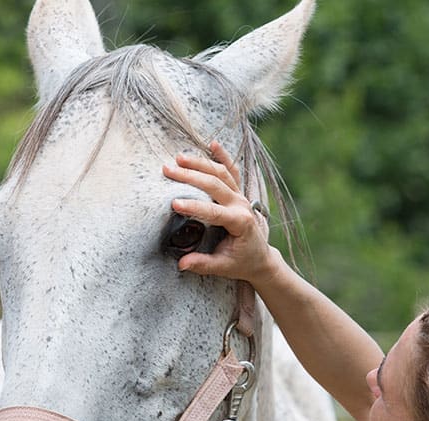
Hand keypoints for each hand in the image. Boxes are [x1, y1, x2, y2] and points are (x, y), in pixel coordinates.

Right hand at [162, 141, 277, 284]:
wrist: (260, 258)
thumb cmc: (242, 262)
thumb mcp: (223, 267)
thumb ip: (203, 264)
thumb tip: (182, 264)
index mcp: (240, 222)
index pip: (214, 211)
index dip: (194, 207)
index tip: (174, 203)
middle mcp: (241, 205)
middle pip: (215, 184)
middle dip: (190, 176)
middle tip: (167, 170)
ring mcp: (241, 197)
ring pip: (221, 173)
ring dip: (200, 164)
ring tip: (179, 158)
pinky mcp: (239, 193)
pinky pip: (232, 171)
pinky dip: (223, 156)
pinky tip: (213, 144)